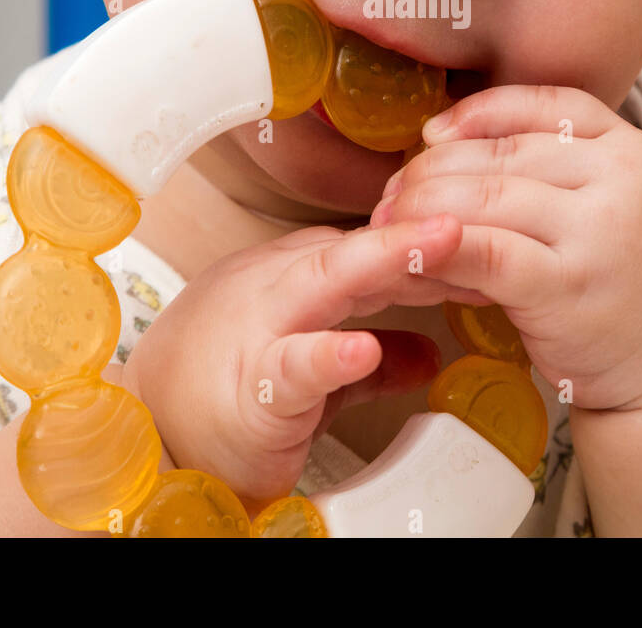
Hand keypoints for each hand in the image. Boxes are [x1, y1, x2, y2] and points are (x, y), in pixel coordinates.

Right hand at [119, 215, 487, 513]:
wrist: (148, 434)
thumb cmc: (229, 390)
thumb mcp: (313, 366)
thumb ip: (375, 357)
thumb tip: (432, 356)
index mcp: (299, 277)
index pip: (376, 248)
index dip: (434, 244)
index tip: (492, 236)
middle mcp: (282, 287)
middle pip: (358, 247)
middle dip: (419, 225)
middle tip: (482, 206)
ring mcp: (264, 330)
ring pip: (327, 283)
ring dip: (386, 261)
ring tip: (444, 244)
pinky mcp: (254, 390)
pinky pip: (293, 368)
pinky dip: (327, 357)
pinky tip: (361, 349)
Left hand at [369, 86, 641, 411]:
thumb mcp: (629, 201)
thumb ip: (568, 171)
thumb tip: (454, 147)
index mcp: (632, 148)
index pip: (543, 105)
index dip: (477, 114)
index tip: (431, 135)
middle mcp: (619, 178)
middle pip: (501, 153)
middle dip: (432, 170)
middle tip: (391, 195)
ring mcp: (596, 231)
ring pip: (485, 197)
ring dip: (422, 209)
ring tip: (388, 226)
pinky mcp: (568, 287)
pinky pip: (486, 253)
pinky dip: (437, 249)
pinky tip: (406, 255)